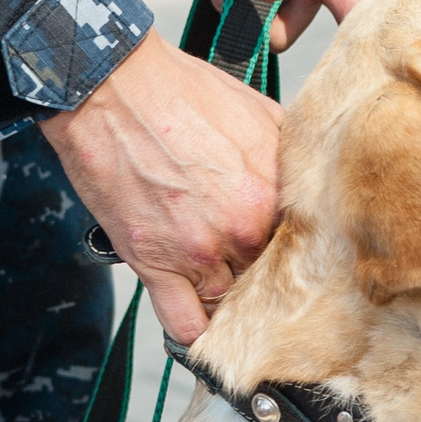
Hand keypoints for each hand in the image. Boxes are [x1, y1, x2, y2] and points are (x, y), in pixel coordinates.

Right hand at [40, 30, 282, 343]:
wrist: (112, 85)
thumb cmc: (178, 91)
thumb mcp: (260, 114)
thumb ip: (289, 158)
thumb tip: (308, 182)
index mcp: (273, 194)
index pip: (304, 250)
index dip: (296, 255)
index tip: (292, 260)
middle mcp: (242, 229)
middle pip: (270, 281)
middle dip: (265, 280)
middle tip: (258, 275)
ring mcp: (197, 252)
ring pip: (232, 306)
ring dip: (232, 306)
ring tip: (231, 298)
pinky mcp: (154, 264)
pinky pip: (184, 324)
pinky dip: (195, 335)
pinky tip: (203, 331)